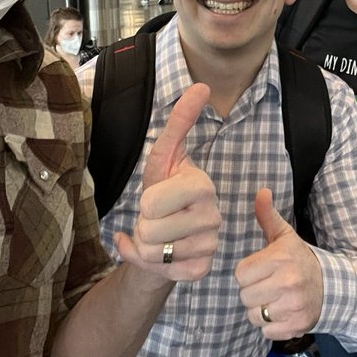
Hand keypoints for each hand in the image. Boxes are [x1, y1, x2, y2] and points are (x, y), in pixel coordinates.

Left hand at [115, 83, 219, 282]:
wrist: (164, 232)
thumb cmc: (163, 190)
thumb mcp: (164, 155)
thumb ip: (180, 121)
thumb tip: (201, 85)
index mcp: (202, 186)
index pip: (151, 203)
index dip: (145, 202)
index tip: (159, 196)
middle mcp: (213, 217)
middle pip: (149, 230)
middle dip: (143, 225)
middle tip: (157, 218)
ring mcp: (209, 245)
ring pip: (152, 252)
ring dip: (145, 246)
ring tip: (159, 234)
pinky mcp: (201, 270)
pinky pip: (161, 272)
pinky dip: (149, 263)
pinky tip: (161, 254)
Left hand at [235, 188, 322, 339]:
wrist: (333, 287)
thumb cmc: (300, 260)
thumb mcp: (285, 236)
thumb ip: (268, 215)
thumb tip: (261, 191)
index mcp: (280, 258)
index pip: (241, 274)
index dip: (248, 273)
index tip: (261, 271)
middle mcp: (288, 282)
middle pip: (245, 296)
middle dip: (253, 292)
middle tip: (268, 286)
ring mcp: (293, 305)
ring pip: (254, 315)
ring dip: (260, 310)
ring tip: (274, 299)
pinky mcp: (297, 325)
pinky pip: (266, 331)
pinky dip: (271, 326)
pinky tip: (282, 313)